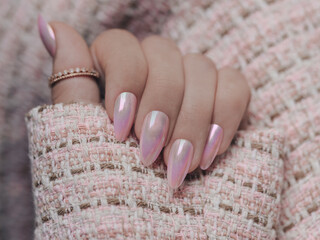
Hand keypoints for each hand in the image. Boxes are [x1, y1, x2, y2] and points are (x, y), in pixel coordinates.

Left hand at [38, 16, 249, 188]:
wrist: (143, 226)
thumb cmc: (108, 181)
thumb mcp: (82, 132)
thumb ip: (72, 79)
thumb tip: (50, 26)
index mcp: (116, 73)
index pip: (122, 43)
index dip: (126, 80)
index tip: (121, 130)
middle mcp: (154, 73)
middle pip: (165, 52)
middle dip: (161, 106)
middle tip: (151, 155)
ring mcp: (190, 86)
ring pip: (202, 66)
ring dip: (191, 118)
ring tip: (182, 166)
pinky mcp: (223, 102)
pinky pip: (236, 85)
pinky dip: (225, 116)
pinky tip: (209, 152)